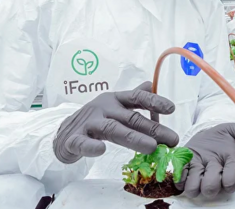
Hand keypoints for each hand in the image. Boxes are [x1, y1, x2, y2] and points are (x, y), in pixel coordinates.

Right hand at [53, 81, 178, 163]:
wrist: (62, 132)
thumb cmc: (94, 119)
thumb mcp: (114, 105)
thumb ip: (132, 98)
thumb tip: (151, 85)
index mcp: (114, 100)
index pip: (136, 98)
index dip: (154, 102)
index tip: (172, 108)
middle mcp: (103, 108)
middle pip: (130, 118)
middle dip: (153, 128)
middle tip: (172, 139)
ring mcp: (88, 123)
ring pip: (112, 129)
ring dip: (133, 138)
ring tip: (151, 147)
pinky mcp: (74, 139)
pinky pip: (82, 143)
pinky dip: (91, 146)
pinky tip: (101, 150)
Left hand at [175, 123, 234, 198]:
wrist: (207, 136)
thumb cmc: (223, 136)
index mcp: (231, 167)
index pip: (231, 182)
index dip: (229, 179)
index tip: (225, 167)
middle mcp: (215, 176)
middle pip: (211, 189)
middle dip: (209, 180)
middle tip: (209, 166)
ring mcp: (199, 176)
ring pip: (194, 190)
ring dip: (193, 180)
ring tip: (196, 167)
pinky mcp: (185, 173)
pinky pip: (179, 183)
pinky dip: (180, 176)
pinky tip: (185, 165)